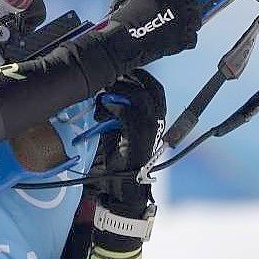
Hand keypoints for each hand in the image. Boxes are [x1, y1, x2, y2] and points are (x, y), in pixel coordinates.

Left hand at [91, 69, 164, 248]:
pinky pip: (126, 110)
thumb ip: (117, 108)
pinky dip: (112, 106)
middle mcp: (157, 119)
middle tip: (107, 83)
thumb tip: (105, 91)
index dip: (137, 76)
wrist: (123, 184)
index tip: (119, 73)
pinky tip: (102, 113)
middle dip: (127, 80)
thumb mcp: (118, 127)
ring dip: (116, 93)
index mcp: (155, 116)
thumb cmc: (119, 156)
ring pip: (136, 95)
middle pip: (147, 86)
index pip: (153, 87)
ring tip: (102, 102)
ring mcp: (150, 125)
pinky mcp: (139, 133)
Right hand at [101, 0, 204, 72]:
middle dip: (192, 8)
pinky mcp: (182, 40)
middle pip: (195, 4)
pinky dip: (187, 39)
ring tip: (177, 27)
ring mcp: (181, 23)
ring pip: (196, 21)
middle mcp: (177, 5)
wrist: (125, 40)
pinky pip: (193, 37)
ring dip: (190, 23)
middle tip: (184, 14)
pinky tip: (177, 38)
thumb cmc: (130, 19)